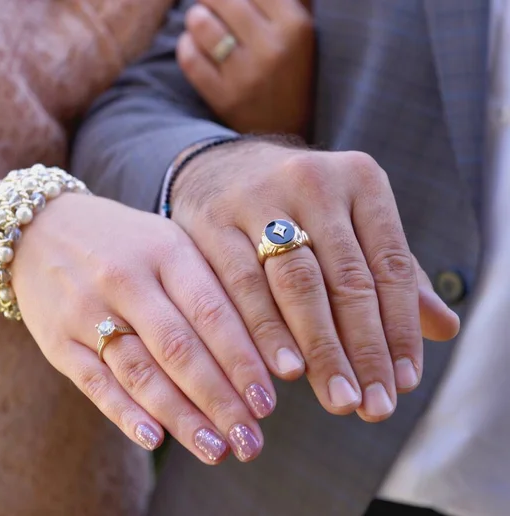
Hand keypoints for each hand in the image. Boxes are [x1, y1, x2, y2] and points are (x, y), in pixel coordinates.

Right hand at [10, 194, 275, 462]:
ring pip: (140, 372)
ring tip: (216, 449)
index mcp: (165, 249)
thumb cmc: (125, 242)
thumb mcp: (169, 242)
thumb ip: (209, 284)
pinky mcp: (58, 340)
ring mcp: (86, 310)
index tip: (268, 401)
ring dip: (181, 416)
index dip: (242, 360)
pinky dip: (126, 413)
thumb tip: (259, 346)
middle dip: (220, 400)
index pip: (211, 312)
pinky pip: (95, 382)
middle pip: (180, 349)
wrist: (39, 230)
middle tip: (250, 440)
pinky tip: (155, 438)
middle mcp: (125, 279)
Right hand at [170, 140, 459, 422]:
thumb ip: (391, 273)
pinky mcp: (215, 222)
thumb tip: (444, 328)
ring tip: (337, 398)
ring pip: (298, 285)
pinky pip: (244, 285)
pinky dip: (267, 331)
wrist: (222, 169)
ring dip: (320, 348)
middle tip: (374, 407)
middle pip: (347, 280)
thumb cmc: (299, 208)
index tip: (405, 383)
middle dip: (363, 350)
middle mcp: (314, 180)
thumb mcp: (351, 224)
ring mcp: (260, 198)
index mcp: (360, 179)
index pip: (391, 266)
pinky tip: (284, 370)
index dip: (401, 329)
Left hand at [178, 0, 313, 134]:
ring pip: (201, 24)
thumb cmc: (291, 72)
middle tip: (211, 4)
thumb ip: (282, 3)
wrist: (287, 132)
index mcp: (296, 26)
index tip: (228, 1)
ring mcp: (246, 75)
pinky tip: (194, 45)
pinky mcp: (224, 98)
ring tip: (201, 21)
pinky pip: (190, 58)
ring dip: (196, 17)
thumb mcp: (300, 33)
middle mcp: (272, 49)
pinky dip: (187, 46)